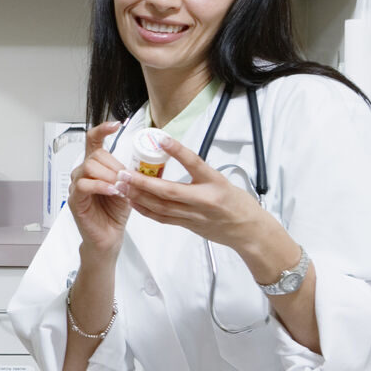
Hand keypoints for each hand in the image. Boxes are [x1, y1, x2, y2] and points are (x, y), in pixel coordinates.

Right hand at [68, 121, 129, 254]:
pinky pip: (83, 185)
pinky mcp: (75, 200)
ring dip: (108, 175)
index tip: (115, 125)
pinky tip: (112, 191)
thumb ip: (128, 174)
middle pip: (95, 155)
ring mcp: (77, 186)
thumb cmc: (115, 213)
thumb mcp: (127, 188)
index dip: (102, 130)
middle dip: (114, 165)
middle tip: (126, 179)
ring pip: (88, 167)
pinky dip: (100, 186)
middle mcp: (83, 173)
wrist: (109, 237)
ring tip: (120, 187)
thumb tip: (138, 164)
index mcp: (96, 167)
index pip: (93, 142)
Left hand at [114, 136, 267, 248]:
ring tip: (121, 185)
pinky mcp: (188, 225)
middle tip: (124, 172)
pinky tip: (133, 201)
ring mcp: (194, 215)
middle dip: (142, 182)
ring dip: (138, 196)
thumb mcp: (222, 180)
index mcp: (215, 183)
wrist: (249, 231)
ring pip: (161, 206)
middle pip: (168, 191)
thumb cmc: (238, 204)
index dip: (178, 151)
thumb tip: (177, 153)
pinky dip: (145, 209)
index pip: (195, 163)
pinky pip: (162, 218)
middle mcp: (203, 200)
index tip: (161, 139)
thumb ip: (199, 171)